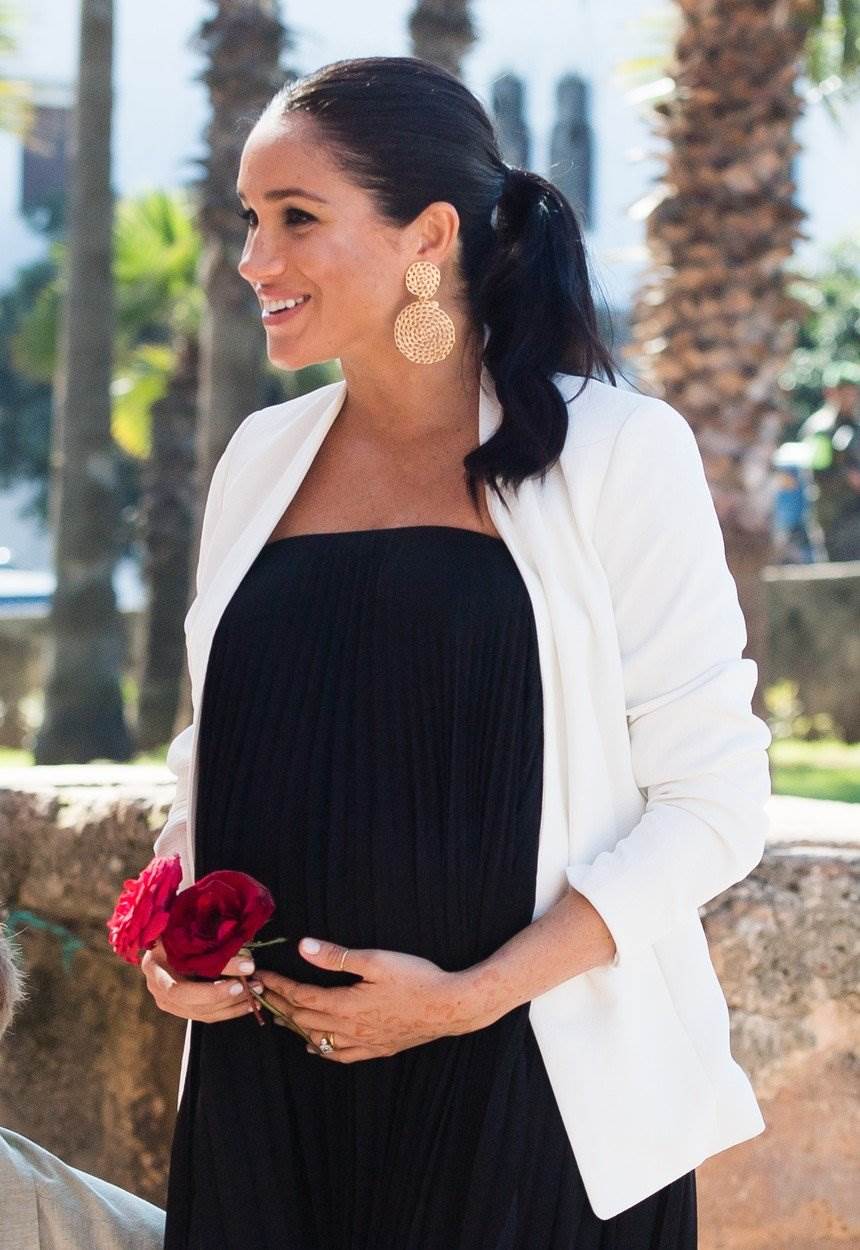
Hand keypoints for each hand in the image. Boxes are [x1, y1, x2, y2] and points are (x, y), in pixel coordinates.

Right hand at [141, 939, 264, 1023]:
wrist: (164, 933)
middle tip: (255, 984)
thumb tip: (245, 955)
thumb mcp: (189, 928)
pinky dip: (231, 1009)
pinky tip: (249, 1002)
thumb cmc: (178, 925)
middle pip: (194, 1005)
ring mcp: (168, 1001)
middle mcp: (157, 988)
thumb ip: (211, 941)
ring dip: (234, 1004)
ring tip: (257, 991)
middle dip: (228, 997)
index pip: (179, 990)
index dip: (210, 991)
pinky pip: (207, 1015)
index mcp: (154, 966)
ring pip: (204, 1013)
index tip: (239, 980)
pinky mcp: (181, 1007)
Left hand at [256, 938, 491, 1061]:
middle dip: (280, 1004)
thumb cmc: (416, 978)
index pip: (301, 996)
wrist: (450, 1007)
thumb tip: (303, 947)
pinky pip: (341, 1055)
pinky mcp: (378, 1048)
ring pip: (318, 1039)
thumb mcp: (376, 960)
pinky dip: (322, 1049)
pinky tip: (314, 1046)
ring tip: (279, 1016)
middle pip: (304, 1018)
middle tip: (261, 993)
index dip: (279, 986)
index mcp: (345, 1004)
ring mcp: (364, 1042)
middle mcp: (349, 1028)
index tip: (261, 976)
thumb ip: (337, 956)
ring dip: (295, 1026)